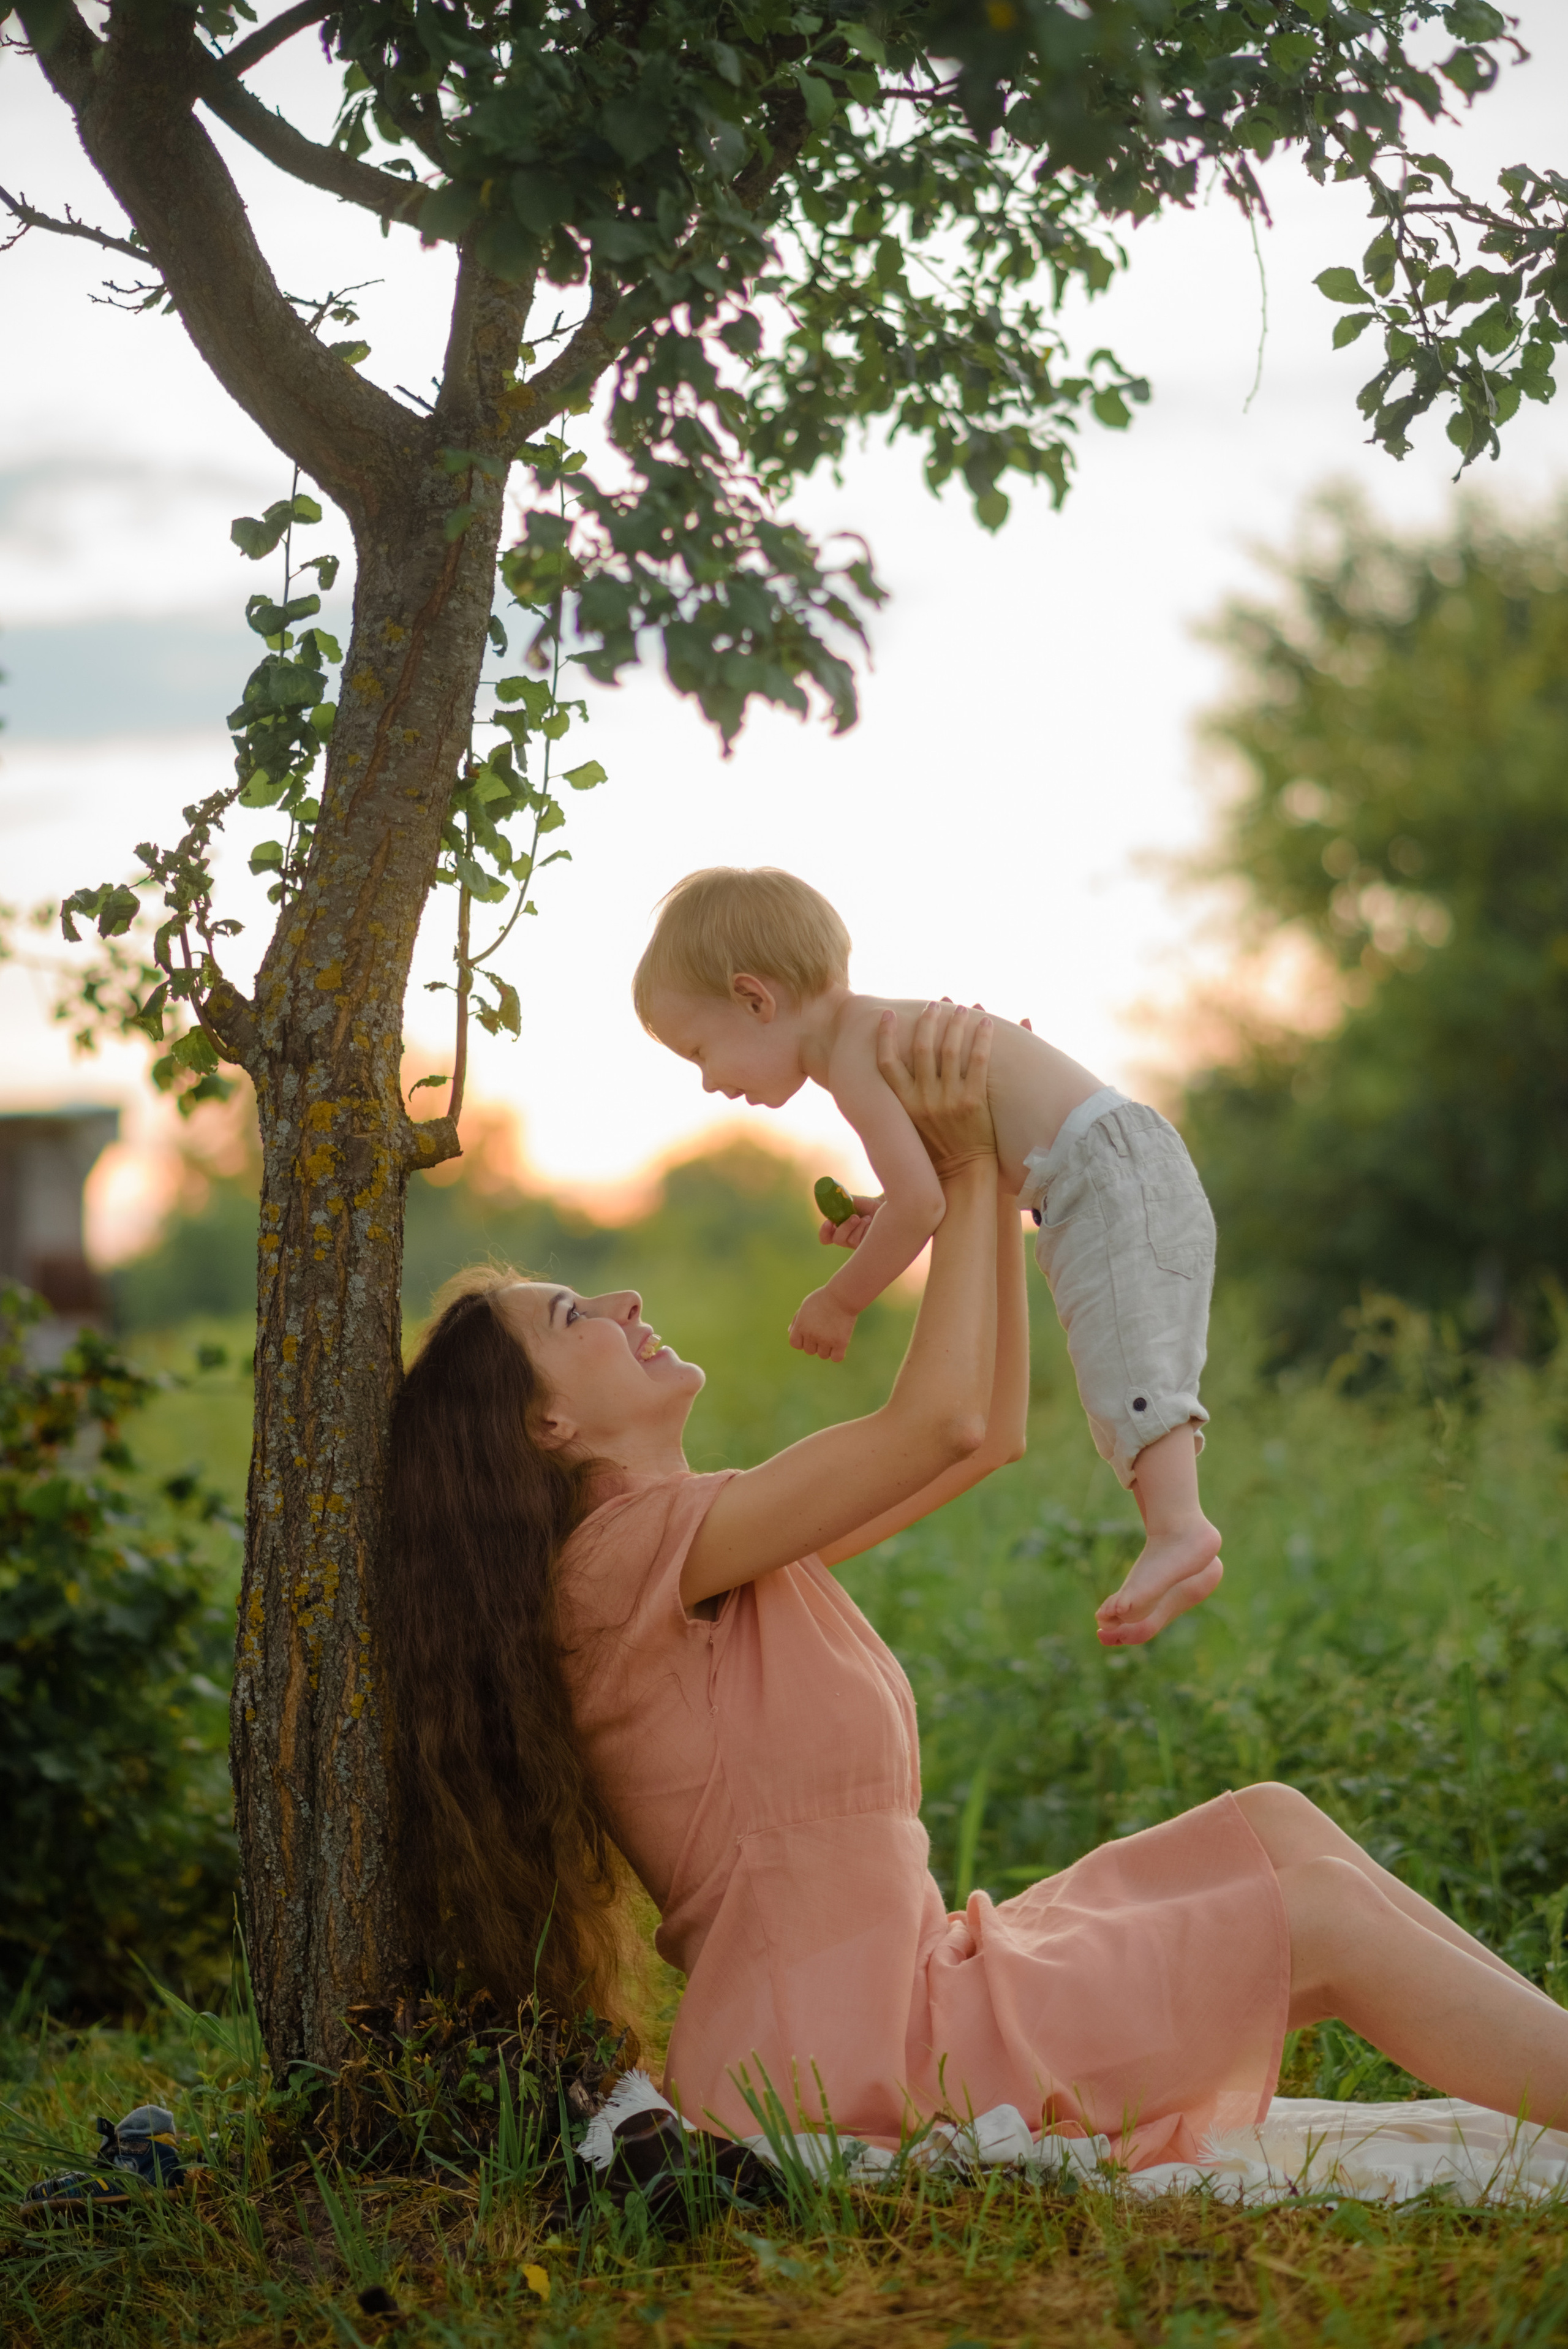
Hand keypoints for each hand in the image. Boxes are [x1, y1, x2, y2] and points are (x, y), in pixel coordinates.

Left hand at [789, 1286, 858, 1361]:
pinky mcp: (840, 1343)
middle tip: (825, 1330)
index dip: (802, 1340)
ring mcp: (826, 1340)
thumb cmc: (824, 1298)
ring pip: (823, 1355)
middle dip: (815, 1343)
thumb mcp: (806, 1305)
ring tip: (834, 1334)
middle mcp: (811, 1335)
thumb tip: (790, 1332)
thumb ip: (797, 1319)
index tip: (810, 1333)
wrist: (842, 1296)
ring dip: (827, 1348)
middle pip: (809, 1351)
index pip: (795, 1344)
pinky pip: (836, 1358)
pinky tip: (840, 1344)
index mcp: (801, 1326)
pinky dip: (838, 1354)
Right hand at [819, 1194, 881, 1249]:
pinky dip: (865, 1228)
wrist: (884, 1206)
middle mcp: (846, 1238)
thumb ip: (839, 1203)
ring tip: (867, 1217)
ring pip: (849, 1239)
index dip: (824, 1232)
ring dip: (858, 1225)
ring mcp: (857, 1244)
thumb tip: (830, 1199)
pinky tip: (872, 1223)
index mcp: (839, 1228)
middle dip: (845, 1227)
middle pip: (837, 1239)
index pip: (826, 1237)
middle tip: (855, 1217)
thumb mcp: (850, 1202)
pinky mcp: (866, 1247)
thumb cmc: (867, 1205)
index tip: (828, 1222)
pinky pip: (860, 1240)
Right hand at [875, 1001, 995, 1174]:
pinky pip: (978, 1062)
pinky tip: (987, 1023)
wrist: (963, 1173)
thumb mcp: (910, 1123)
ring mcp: (949, 1100)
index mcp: (904, 1104)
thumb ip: (903, 1097)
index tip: (887, 1015)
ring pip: (950, 1050)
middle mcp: (923, 1100)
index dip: (885, 1037)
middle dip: (927, 1022)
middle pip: (921, 1049)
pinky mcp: (974, 1102)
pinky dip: (982, 1039)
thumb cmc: (935, 1147)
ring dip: (955, 1024)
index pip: (887, 1063)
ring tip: (961, 1008)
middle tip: (934, 1005)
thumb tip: (896, 1072)